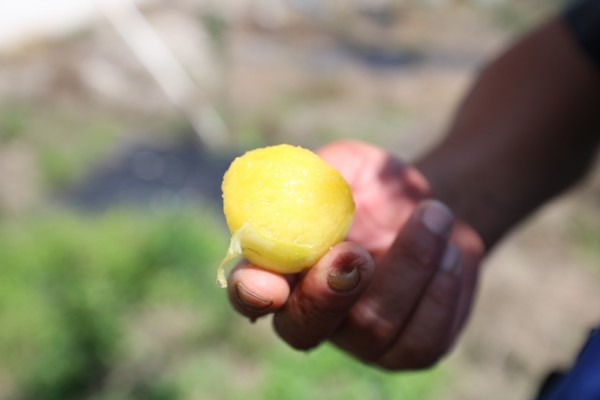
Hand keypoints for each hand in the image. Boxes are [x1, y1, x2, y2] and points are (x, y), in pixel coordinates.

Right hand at [227, 140, 483, 369]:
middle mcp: (314, 311)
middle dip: (330, 292)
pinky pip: (422, 339)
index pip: (250, 291)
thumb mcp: (350, 166)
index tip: (266, 283)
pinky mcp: (409, 350)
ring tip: (435, 214)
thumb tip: (301, 185)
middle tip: (357, 253)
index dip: (251, 292)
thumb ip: (322, 175)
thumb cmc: (379, 189)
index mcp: (285, 267)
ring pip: (372, 328)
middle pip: (303, 329)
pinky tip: (450, 254)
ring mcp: (361, 339)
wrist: (435, 211)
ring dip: (409, 265)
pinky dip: (441, 289)